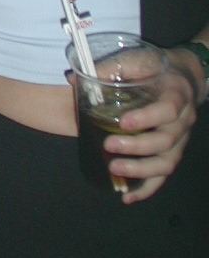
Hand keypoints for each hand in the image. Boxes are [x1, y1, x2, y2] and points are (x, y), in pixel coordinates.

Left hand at [103, 57, 197, 203]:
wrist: (185, 76)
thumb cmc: (156, 68)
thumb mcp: (137, 60)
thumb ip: (110, 69)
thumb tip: (72, 79)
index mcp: (175, 95)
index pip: (167, 110)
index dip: (147, 118)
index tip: (123, 122)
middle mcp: (183, 121)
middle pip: (166, 141)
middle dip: (137, 147)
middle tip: (109, 145)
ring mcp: (181, 140)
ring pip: (167, 163)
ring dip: (141, 171)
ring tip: (114, 170)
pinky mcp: (173, 152)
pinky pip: (164, 175)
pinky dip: (147, 189)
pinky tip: (127, 197)